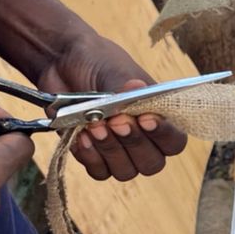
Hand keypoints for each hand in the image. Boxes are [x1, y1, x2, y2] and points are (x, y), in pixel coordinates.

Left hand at [37, 31, 188, 180]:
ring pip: (126, 171)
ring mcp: (119, 150)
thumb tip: (137, 88)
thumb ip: (124, 84)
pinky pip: (100, 172)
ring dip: (110, 150)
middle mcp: (143, 138)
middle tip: (116, 120)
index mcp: (158, 115)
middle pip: (152, 163)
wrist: (60, 62)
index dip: (163, 135)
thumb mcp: (112, 69)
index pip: (174, 140)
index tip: (144, 118)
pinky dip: (90, 156)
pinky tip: (81, 135)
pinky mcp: (94, 156)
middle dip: (134, 143)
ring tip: (94, 125)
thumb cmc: (95, 61)